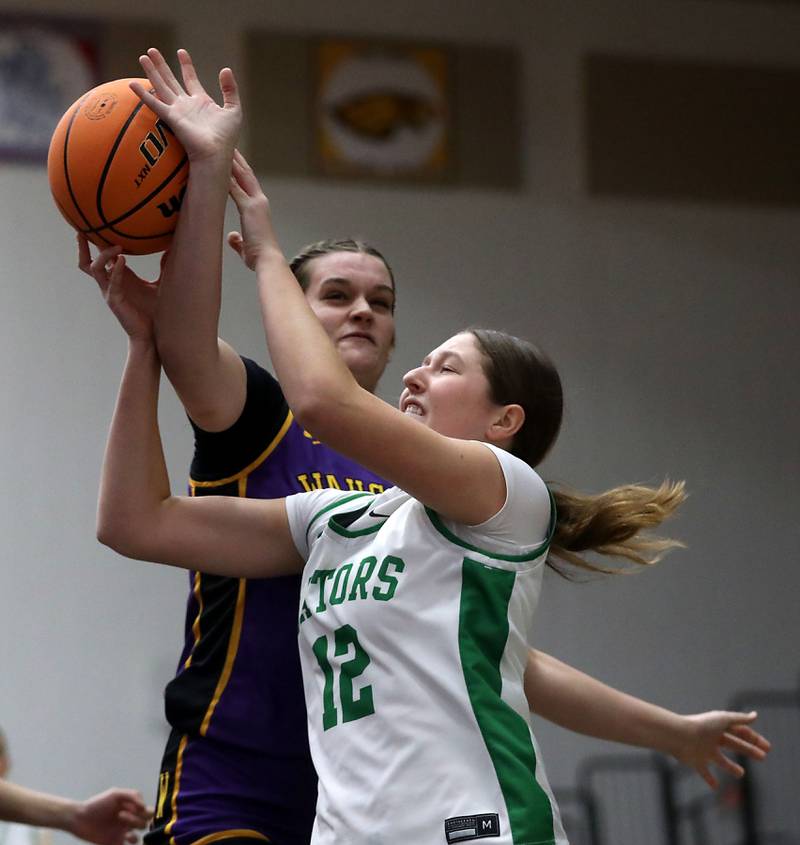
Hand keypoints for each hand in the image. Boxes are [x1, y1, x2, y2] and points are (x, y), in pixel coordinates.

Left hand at [70, 788, 150, 844]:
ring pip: (137, 838)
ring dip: (133, 834)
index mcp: (131, 809)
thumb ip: (132, 795)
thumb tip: (144, 806)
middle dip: (137, 820)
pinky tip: (124, 838)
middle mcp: (128, 822)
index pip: (148, 812)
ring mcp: (121, 834)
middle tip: (122, 816)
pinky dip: (129, 844)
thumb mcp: (115, 794)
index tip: (137, 808)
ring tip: (122, 828)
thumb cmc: (97, 804)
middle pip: (145, 824)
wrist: (79, 818)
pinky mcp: (114, 844)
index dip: (146, 811)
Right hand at [78, 234, 160, 341]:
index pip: (102, 257)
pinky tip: (122, 259)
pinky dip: (116, 270)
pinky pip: (112, 282)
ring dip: (103, 256)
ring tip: (116, 245)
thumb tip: (172, 249)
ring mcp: (109, 291)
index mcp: (118, 278)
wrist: (152, 333)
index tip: (96, 225)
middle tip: (83, 230)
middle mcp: (110, 283)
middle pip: (88, 262)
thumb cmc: (154, 311)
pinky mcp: (115, 300)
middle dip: (83, 246)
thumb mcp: (160, 284)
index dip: (96, 243)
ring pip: (94, 269)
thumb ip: (163, 267)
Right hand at [130, 48, 240, 162]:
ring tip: (143, 57)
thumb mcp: (233, 109)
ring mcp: (178, 111)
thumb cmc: (226, 137)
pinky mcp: (171, 118)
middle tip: (152, 50)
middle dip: (162, 65)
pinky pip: (154, 103)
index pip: (191, 79)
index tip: (181, 52)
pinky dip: (143, 94)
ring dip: (152, 72)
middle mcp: (187, 105)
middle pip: (171, 80)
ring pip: (161, 86)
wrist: (216, 154)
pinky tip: (132, 84)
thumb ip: (230, 89)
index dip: (186, 66)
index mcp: (202, 102)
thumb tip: (226, 69)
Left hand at [227, 149, 281, 269]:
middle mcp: (260, 201)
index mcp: (259, 209)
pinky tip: (216, 165)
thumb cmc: (259, 257)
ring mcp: (256, 203)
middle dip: (237, 159)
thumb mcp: (246, 246)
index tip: (233, 159)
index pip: (249, 184)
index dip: (241, 171)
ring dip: (231, 161)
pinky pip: (234, 188)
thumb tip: (231, 237)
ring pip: (241, 176)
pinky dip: (225, 176)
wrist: (268, 260)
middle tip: (228, 144)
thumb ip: (238, 240)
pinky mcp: (249, 208)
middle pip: (247, 174)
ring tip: (221, 146)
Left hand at [672, 710, 770, 788]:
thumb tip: (755, 716)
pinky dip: (710, 779)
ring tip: (741, 773)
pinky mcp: (696, 762)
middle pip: (734, 744)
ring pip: (720, 760)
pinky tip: (715, 786)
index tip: (767, 748)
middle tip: (763, 757)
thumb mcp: (723, 720)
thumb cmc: (702, 726)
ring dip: (730, 767)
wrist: (679, 736)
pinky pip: (704, 772)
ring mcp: (704, 751)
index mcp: (719, 727)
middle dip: (749, 750)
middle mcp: (712, 738)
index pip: (740, 732)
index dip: (754, 739)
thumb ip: (739, 719)